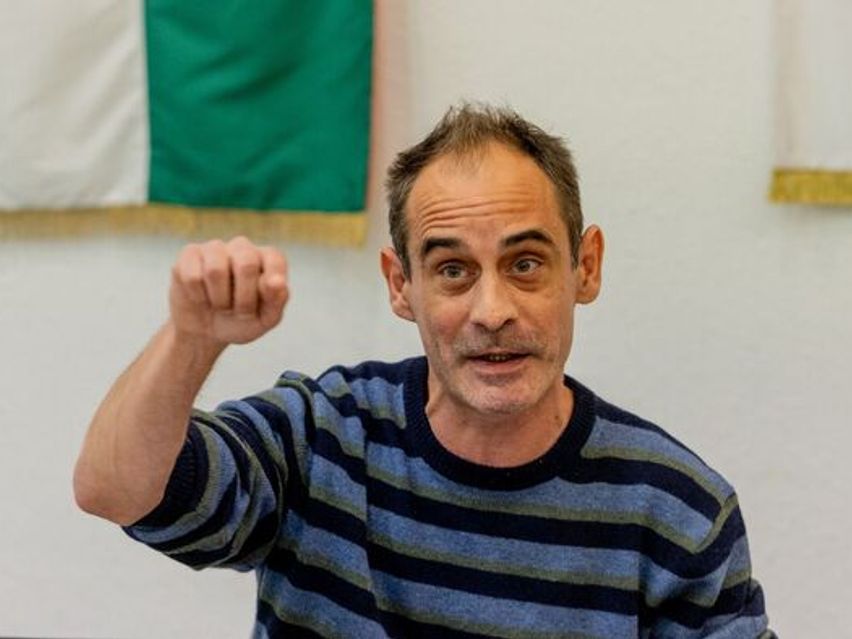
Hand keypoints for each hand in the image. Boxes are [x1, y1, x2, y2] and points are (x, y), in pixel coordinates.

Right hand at [169, 236, 288, 345]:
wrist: (206, 332)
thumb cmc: (241, 321)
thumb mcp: (265, 319)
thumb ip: (277, 300)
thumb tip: (278, 282)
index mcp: (268, 258)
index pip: (275, 261)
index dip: (268, 291)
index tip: (261, 307)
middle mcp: (243, 247)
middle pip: (246, 264)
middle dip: (244, 299)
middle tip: (240, 312)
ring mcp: (215, 248)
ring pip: (215, 270)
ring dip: (219, 300)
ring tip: (220, 305)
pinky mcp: (189, 254)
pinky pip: (192, 276)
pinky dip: (199, 297)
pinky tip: (201, 298)